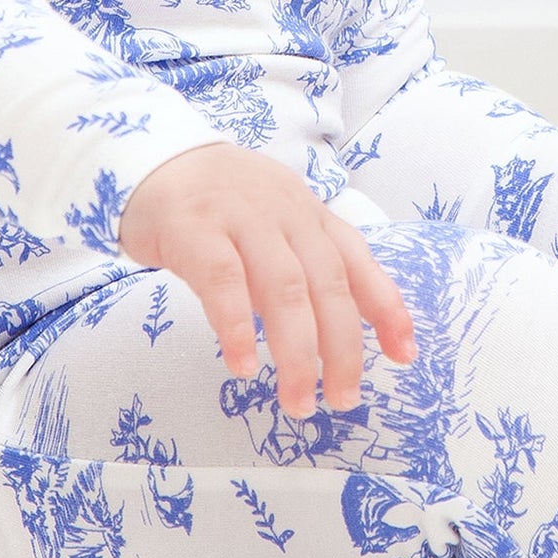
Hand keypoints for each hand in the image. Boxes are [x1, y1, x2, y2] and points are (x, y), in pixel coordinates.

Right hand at [117, 142, 418, 416]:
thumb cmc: (219, 202)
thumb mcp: (276, 220)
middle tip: (342, 399)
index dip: (386, 307)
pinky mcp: (194, 228)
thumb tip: (344, 326)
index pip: (357, 261)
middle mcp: (284, 213)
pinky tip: (243, 364)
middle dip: (341, 347)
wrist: (153, 157)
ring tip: (298, 400)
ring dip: (296, 350)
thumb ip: (307, 261)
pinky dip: (239, 325)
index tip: (405, 355)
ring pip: (283, 288)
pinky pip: (223, 280)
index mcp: (307, 214)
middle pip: (326, 284)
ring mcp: (240, 217)